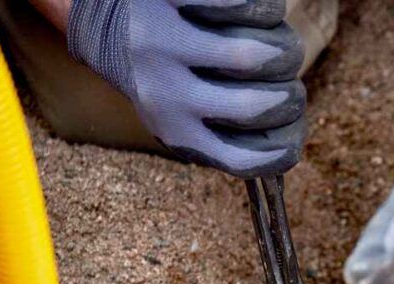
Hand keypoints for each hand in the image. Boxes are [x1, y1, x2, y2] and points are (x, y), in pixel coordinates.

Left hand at [67, 0, 305, 176]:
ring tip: (271, 36)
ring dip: (281, 44)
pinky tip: (248, 9)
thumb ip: (222, 132)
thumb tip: (282, 144)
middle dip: (291, 91)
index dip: (286, 146)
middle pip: (258, 106)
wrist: (100, 12)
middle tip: (287, 76)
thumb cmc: (157, 66)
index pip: (245, 158)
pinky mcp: (167, 1)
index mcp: (175, 130)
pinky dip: (259, 8)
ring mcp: (163, 43)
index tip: (294, 125)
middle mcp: (166, 93)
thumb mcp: (179, 111)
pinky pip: (238, 4)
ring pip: (253, 56)